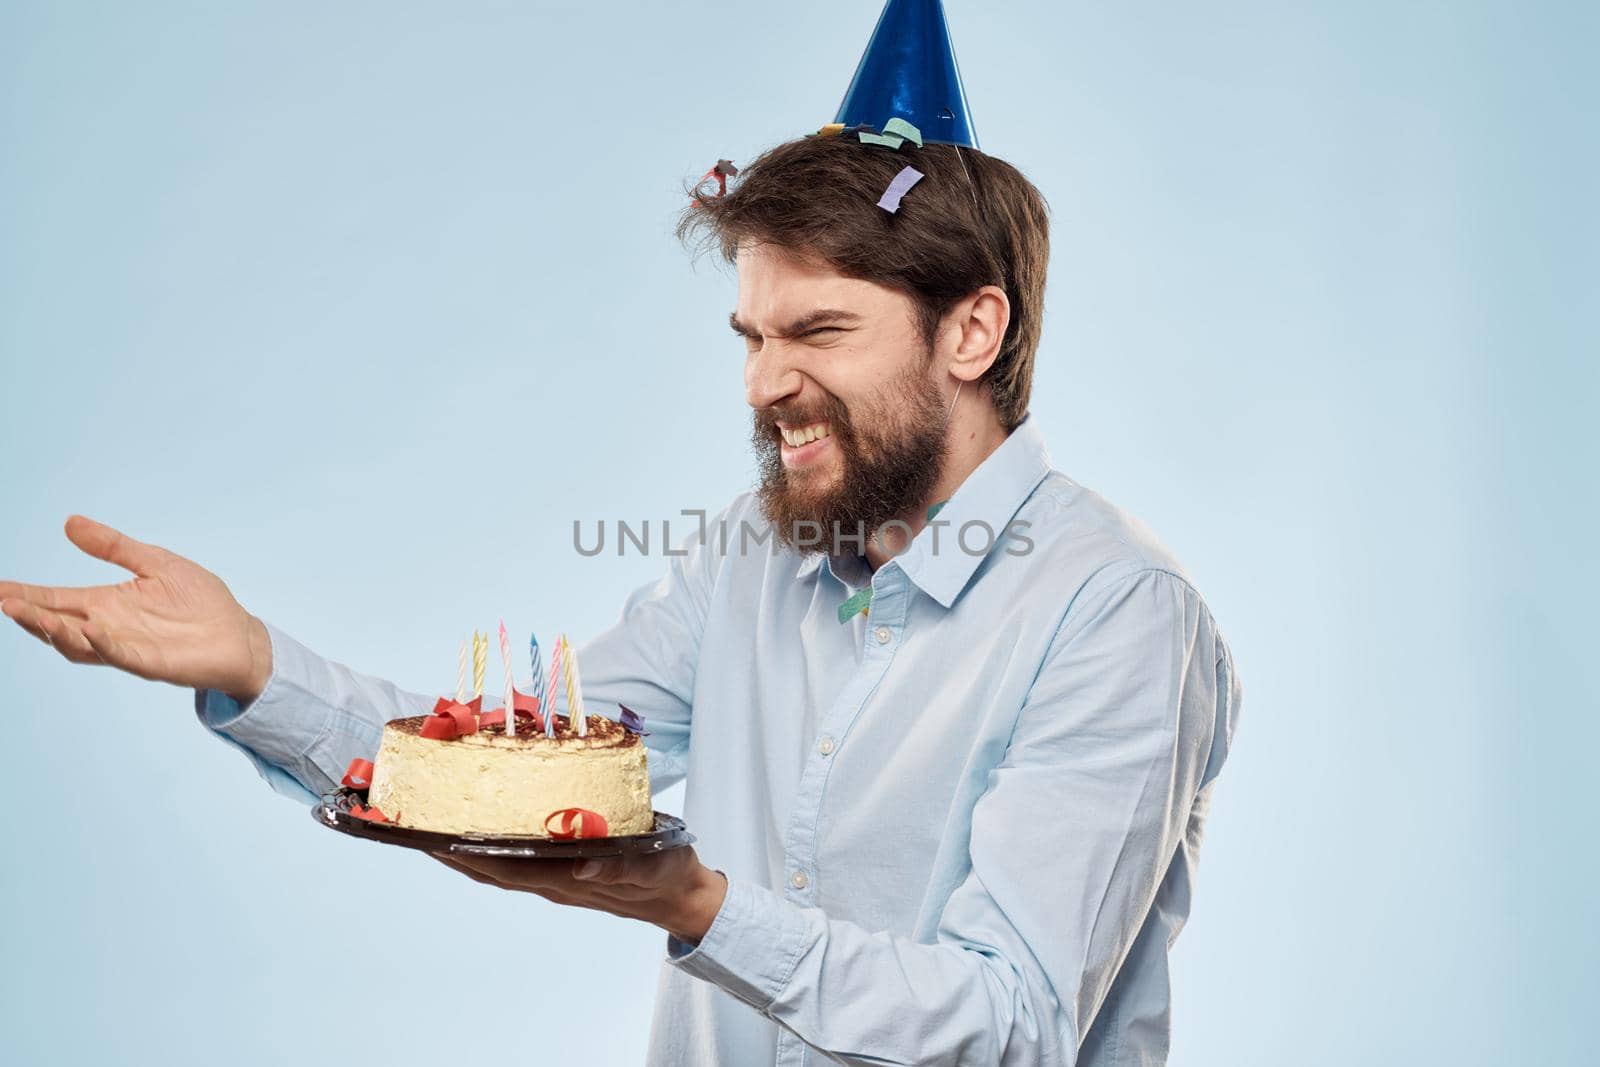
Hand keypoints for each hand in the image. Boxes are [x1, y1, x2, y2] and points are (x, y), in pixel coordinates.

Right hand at [0, 515, 272, 701]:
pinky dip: (101, 643)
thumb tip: (70, 522)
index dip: (26, 593)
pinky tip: (87, 630)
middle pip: (57, 623)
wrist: (239, 635)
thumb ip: (113, 546)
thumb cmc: (200, 601)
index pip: (56, 598)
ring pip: (79, 644)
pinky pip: (119, 655)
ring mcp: (126, 647)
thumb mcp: (155, 563)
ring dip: (54, 631)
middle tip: (3, 601)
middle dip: (29, 613)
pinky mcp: (150, 663)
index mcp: (106, 604)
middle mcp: (108, 628)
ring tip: (29, 614)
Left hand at [430, 845, 729, 945]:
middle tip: (416, 826)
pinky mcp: (565, 870)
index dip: (470, 855)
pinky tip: (481, 832)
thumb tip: (583, 869)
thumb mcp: (653, 864)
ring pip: (500, 867)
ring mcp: (557, 878)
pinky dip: (491, 849)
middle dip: (452, 851)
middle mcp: (555, 881)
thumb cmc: (669, 873)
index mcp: (571, 879)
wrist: (681, 894)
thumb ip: (620, 868)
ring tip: (433, 828)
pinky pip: (517, 861)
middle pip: (491, 869)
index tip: (437, 837)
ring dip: (465, 851)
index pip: (508, 868)